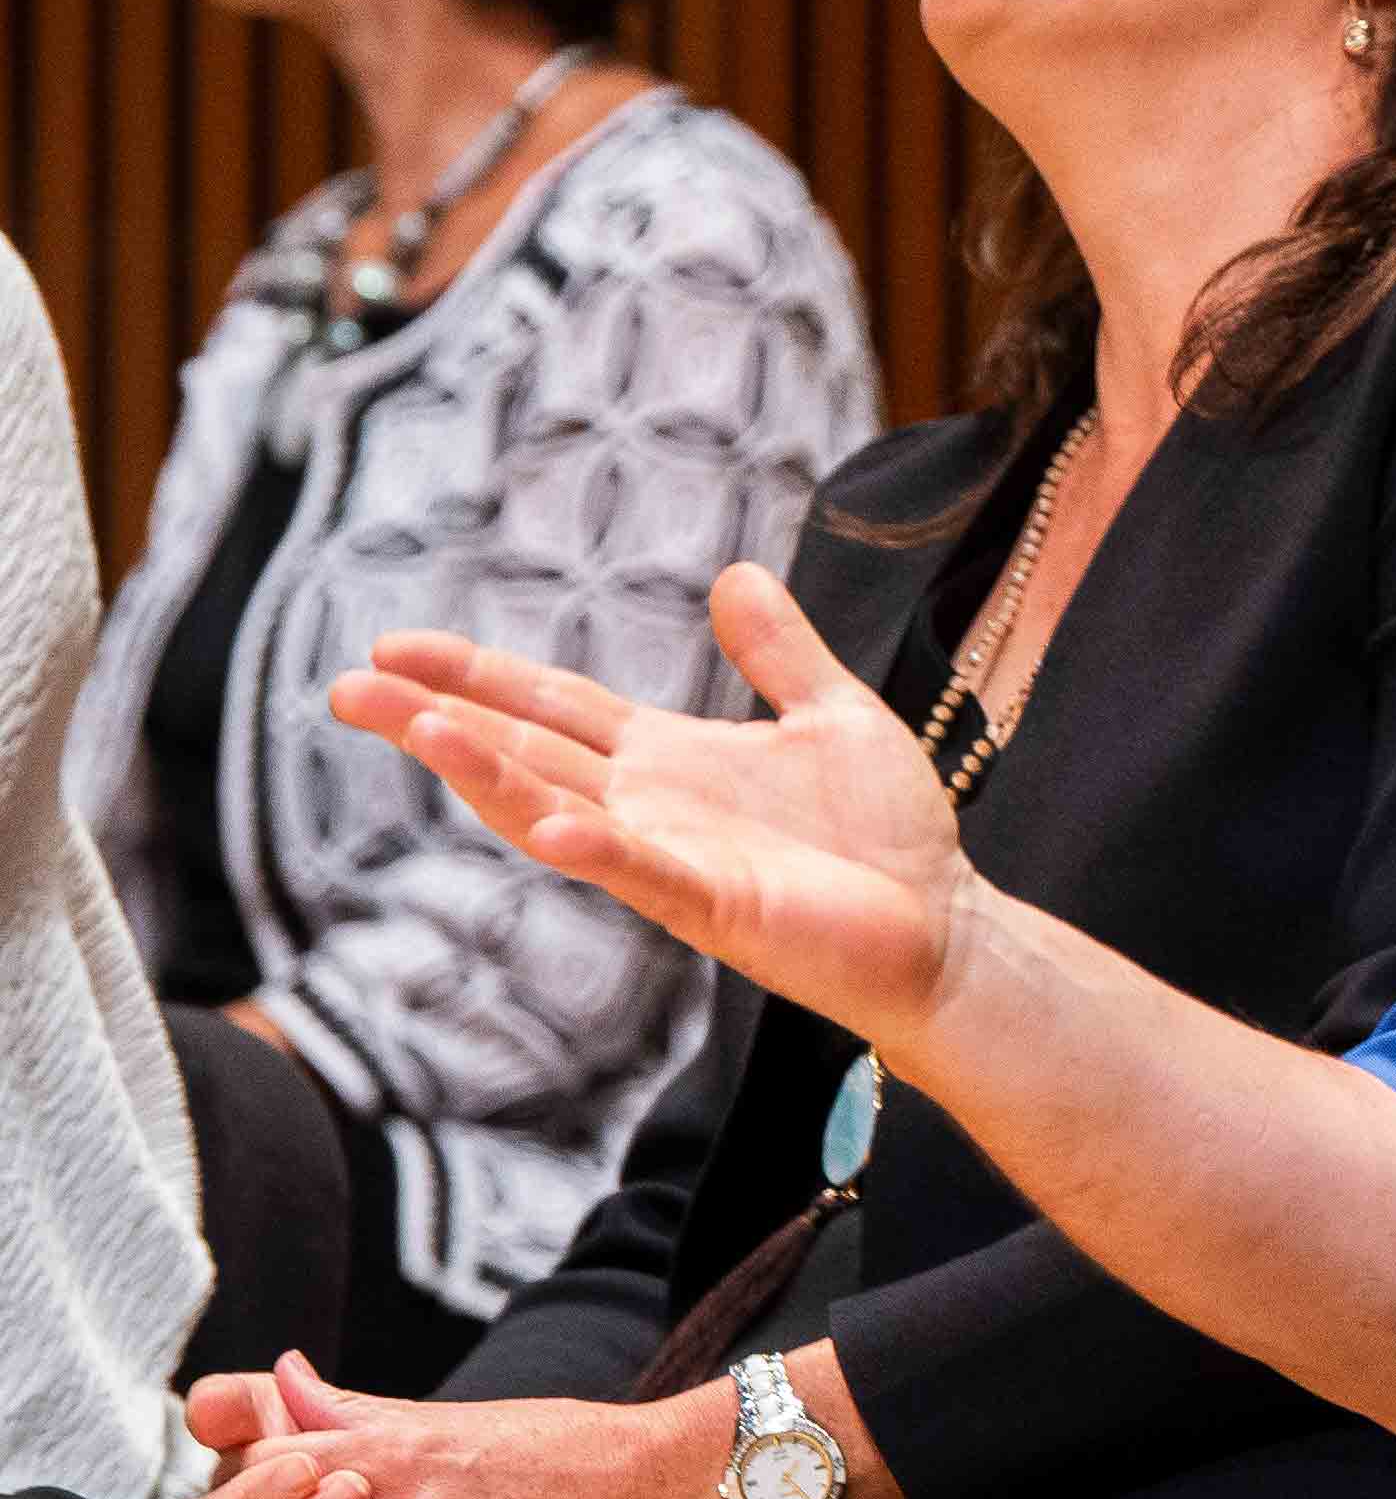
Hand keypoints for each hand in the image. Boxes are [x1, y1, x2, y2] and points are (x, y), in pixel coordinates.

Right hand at [335, 564, 976, 1055]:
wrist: (947, 924)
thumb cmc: (887, 834)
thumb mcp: (834, 713)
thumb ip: (779, 651)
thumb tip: (737, 573)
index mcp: (670, 758)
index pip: (551, 707)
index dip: (477, 675)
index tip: (395, 645)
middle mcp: (651, 807)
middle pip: (524, 753)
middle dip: (437, 721)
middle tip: (345, 688)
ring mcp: (673, 859)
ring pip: (556, 811)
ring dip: (488, 775)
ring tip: (419, 731)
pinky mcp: (716, 905)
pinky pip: (643, 874)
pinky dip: (598, 850)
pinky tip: (552, 827)